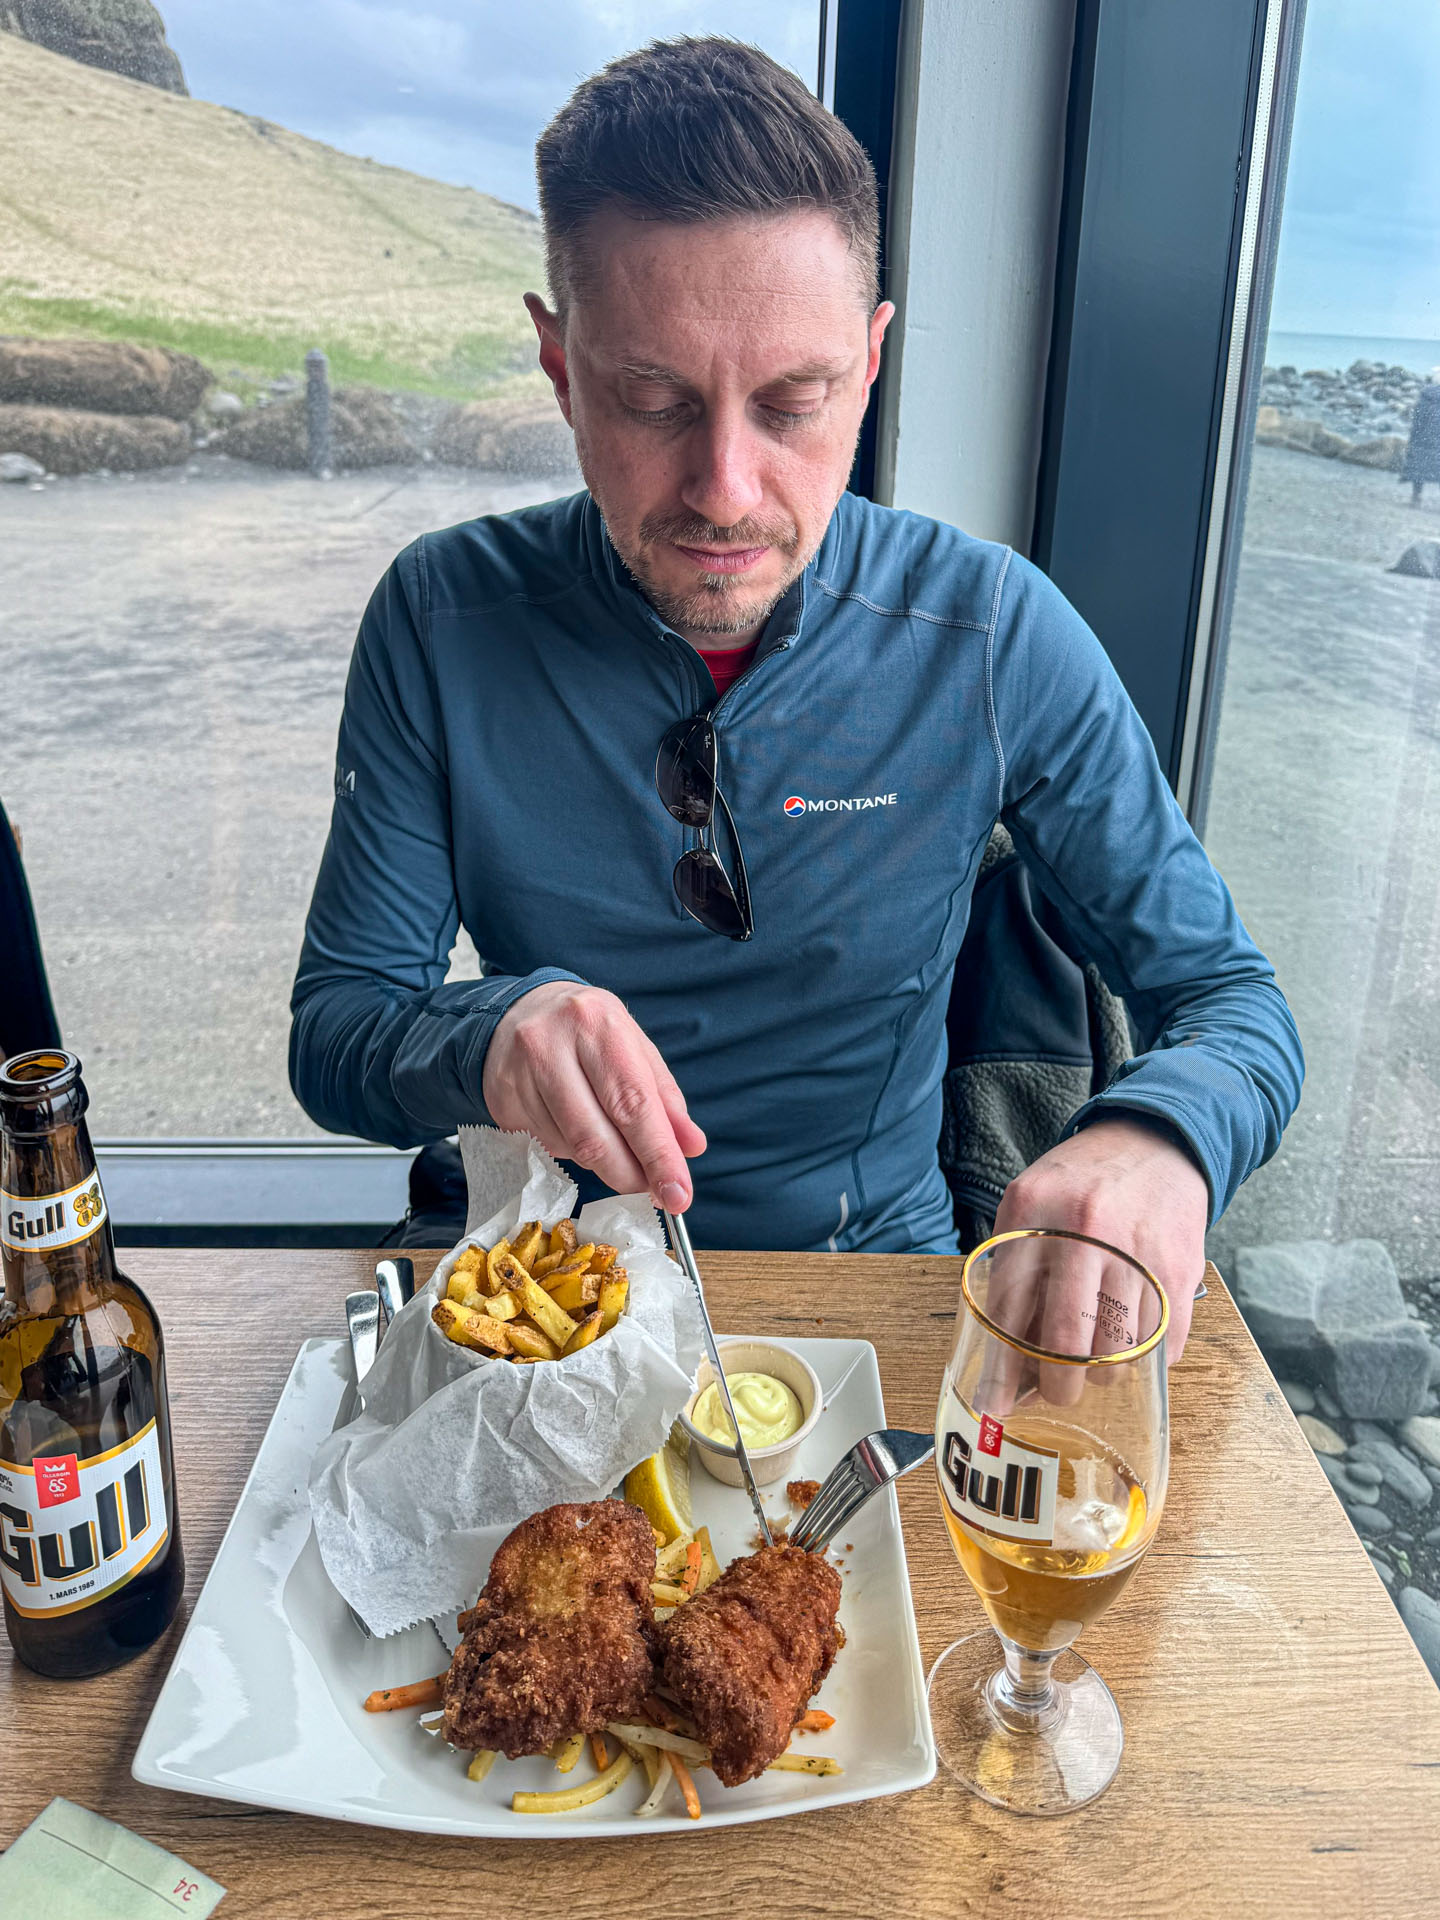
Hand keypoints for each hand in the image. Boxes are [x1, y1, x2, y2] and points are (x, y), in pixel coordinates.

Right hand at [482, 981, 705, 1210]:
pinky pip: (546, 1147)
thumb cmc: (588, 1031)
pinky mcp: (500, 1101)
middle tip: (653, 1190)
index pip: (633, 1103)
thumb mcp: (633, 1047)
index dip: (658, 1155)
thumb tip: (691, 1147)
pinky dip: (572, 1151)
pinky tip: (576, 1127)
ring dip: (602, 1163)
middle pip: (596, 1136)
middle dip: (630, 1175)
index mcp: (597, 1023)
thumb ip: (665, 1098)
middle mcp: (551, 1044)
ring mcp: (518, 1074)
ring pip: (570, 1148)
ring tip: (614, 1144)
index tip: (678, 1194)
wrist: (519, 1009)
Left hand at [992, 1115, 1208, 1371]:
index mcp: (1034, 1211)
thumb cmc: (1080, 1185)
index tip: (993, 1404)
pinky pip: (1163, 1345)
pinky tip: (1133, 1344)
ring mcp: (1137, 1250)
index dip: (1001, 1365)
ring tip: (1097, 1360)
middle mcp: (1085, 1229)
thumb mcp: (1030, 1205)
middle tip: (1057, 1390)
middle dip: (1059, 1384)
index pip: (1010, 1305)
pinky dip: (1146, 1359)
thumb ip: (1014, 1268)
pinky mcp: (1179, 1269)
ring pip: (1118, 1352)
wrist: (1153, 1142)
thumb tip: (1007, 1360)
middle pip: (1068, 1340)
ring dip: (1104, 1373)